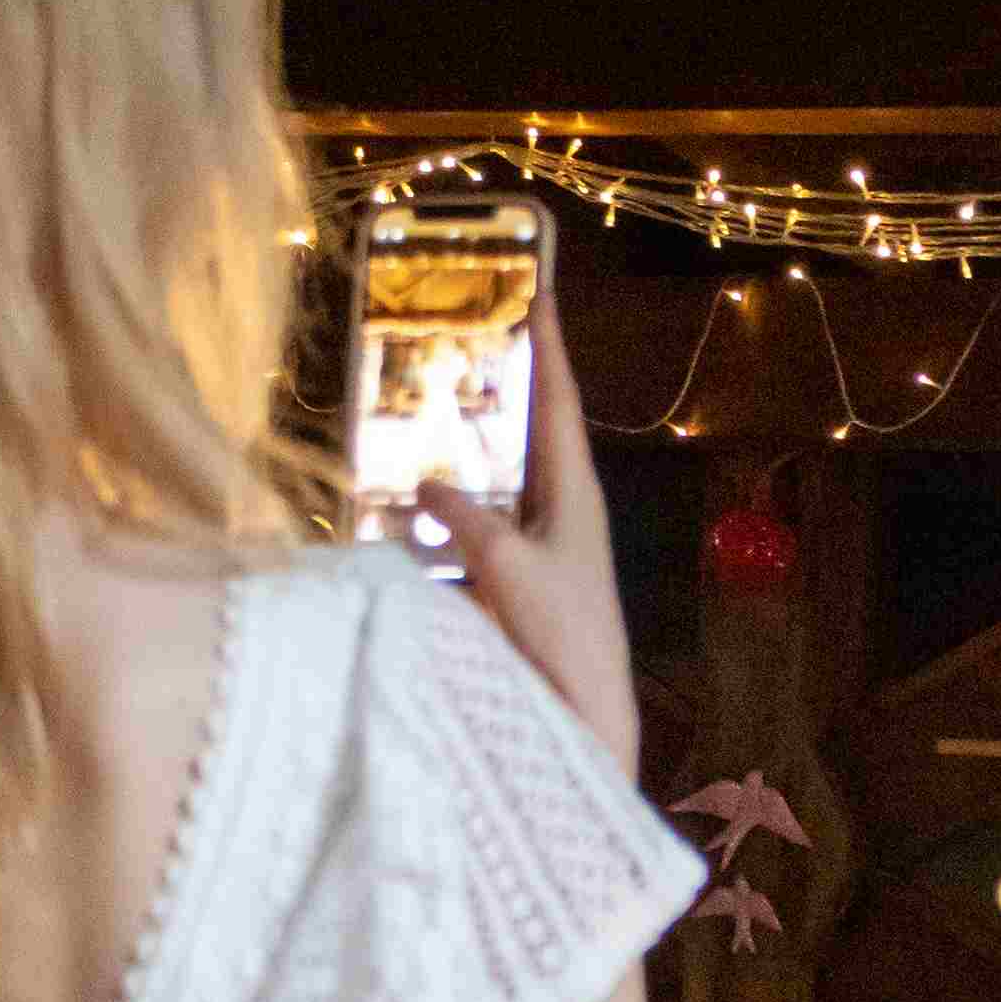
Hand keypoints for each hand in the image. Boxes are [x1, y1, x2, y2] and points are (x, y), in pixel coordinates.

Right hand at [428, 298, 642, 777]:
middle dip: (503, 383)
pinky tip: (414, 501)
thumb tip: (426, 482)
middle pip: (530, 429)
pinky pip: (482, 523)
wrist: (585, 711)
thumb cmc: (561, 631)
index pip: (559, 400)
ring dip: (471, 444)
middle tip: (467, 337)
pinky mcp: (522, 578)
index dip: (547, 345)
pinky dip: (451, 504)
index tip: (538, 291)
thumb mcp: (508, 563)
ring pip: (503, 476)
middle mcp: (563, 508)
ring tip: (429, 406)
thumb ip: (465, 515)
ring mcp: (543, 544)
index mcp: (575, 490)